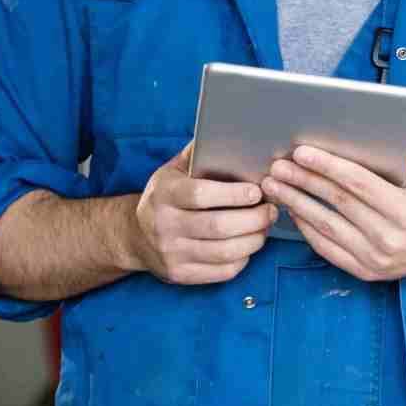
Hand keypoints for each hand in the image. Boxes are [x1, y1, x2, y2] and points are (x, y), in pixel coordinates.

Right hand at [125, 142, 277, 285]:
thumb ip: (198, 153)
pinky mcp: (180, 275)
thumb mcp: (172, 170)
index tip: (257, 191)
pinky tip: (248, 246)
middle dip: (253, 219)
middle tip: (271, 210)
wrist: (134, 236)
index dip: (233, 194)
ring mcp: (171, 253)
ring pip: (224, 252)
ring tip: (264, 227)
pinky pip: (221, 272)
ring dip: (253, 240)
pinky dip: (242, 259)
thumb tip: (232, 131)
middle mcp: (164, 225)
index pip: (200, 195)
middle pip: (218, 226)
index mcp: (164, 194)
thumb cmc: (165, 196)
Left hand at [262, 136, 405, 282]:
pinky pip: (327, 248)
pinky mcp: (363, 271)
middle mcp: (389, 237)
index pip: (359, 184)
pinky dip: (306, 229)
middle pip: (337, 202)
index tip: (303, 152)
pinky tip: (292, 210)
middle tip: (279, 166)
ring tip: (275, 186)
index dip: (328, 166)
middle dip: (304, 181)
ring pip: (326, 226)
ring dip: (296, 203)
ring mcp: (374, 258)